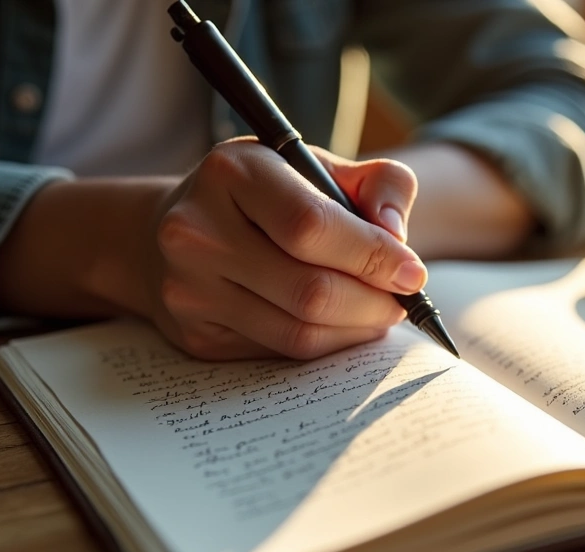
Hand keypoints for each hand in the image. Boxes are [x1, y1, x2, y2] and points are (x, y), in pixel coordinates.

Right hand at [138, 138, 423, 360]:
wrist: (172, 230)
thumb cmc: (266, 194)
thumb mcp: (316, 166)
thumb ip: (376, 183)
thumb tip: (397, 235)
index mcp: (231, 172)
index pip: (312, 226)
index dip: (371, 256)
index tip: (413, 272)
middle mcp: (197, 231)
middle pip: (309, 290)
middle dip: (373, 302)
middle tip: (402, 301)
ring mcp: (189, 288)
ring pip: (299, 332)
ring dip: (356, 329)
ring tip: (380, 312)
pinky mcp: (195, 334)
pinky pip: (280, 353)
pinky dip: (326, 345)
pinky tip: (342, 326)